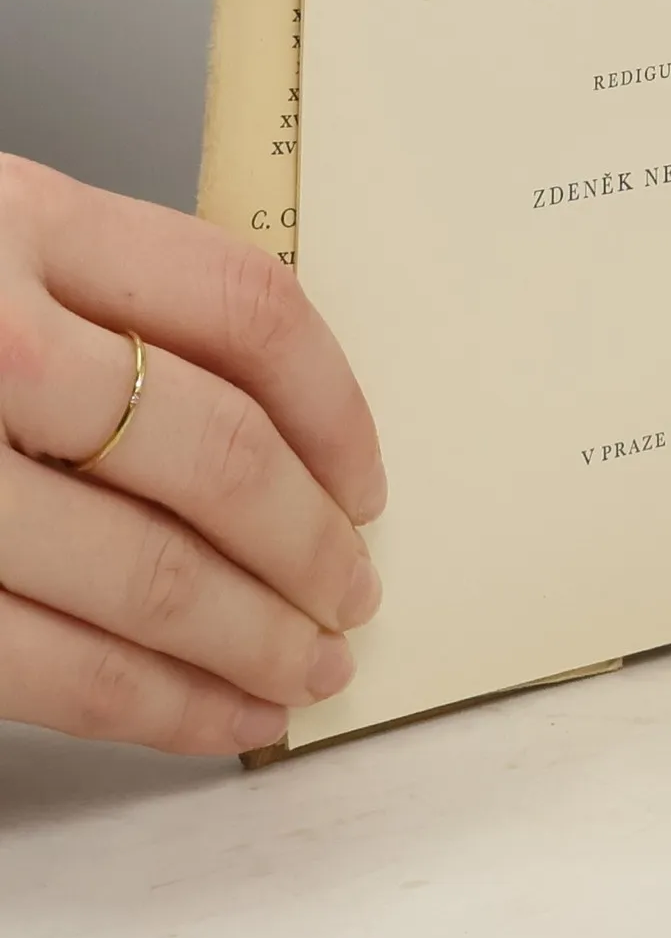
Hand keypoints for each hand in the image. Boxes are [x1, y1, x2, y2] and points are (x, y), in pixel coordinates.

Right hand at [0, 154, 383, 754]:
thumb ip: (104, 291)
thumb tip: (276, 415)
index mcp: (24, 222)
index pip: (248, 310)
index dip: (337, 407)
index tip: (369, 476)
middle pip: (216, 452)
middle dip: (309, 543)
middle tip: (353, 592)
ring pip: (147, 572)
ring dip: (253, 637)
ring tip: (309, 667)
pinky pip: (43, 665)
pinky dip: (153, 704)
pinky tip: (216, 715)